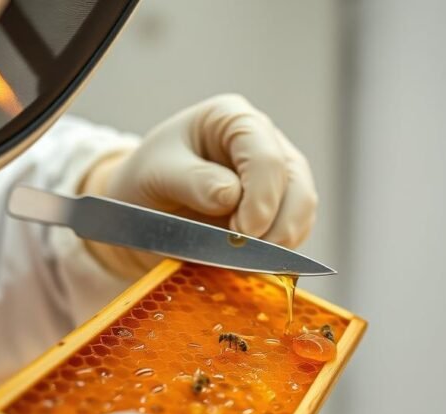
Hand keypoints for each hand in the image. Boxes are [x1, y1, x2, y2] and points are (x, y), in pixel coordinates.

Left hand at [81, 94, 318, 276]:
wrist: (143, 208)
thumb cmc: (147, 180)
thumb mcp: (156, 174)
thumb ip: (193, 181)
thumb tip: (232, 195)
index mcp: (232, 120)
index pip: (265, 155)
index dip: (261, 197)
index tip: (242, 233)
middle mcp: (263, 142)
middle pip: (295, 183)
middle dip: (277, 226)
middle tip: (246, 257)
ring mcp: (276, 175)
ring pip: (302, 208)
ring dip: (282, 242)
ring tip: (245, 263)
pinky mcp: (280, 206)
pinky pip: (295, 230)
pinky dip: (280, 253)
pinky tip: (250, 263)